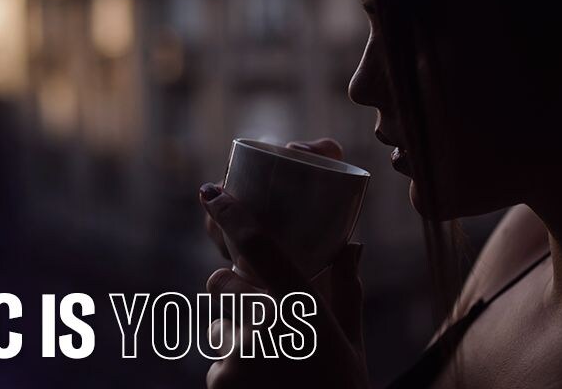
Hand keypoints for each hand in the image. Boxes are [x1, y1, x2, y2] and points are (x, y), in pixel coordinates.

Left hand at [198, 138, 367, 387]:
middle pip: (222, 282)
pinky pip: (217, 359)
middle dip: (233, 291)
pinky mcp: (220, 380)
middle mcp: (270, 324)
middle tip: (262, 318)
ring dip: (235, 336)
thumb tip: (352, 244)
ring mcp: (241, 354)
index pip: (259, 246)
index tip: (209, 192)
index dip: (230, 213)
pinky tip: (262, 387)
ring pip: (218, 324)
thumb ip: (345, 289)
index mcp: (306, 307)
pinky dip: (233, 370)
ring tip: (272, 368)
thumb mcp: (351, 340)